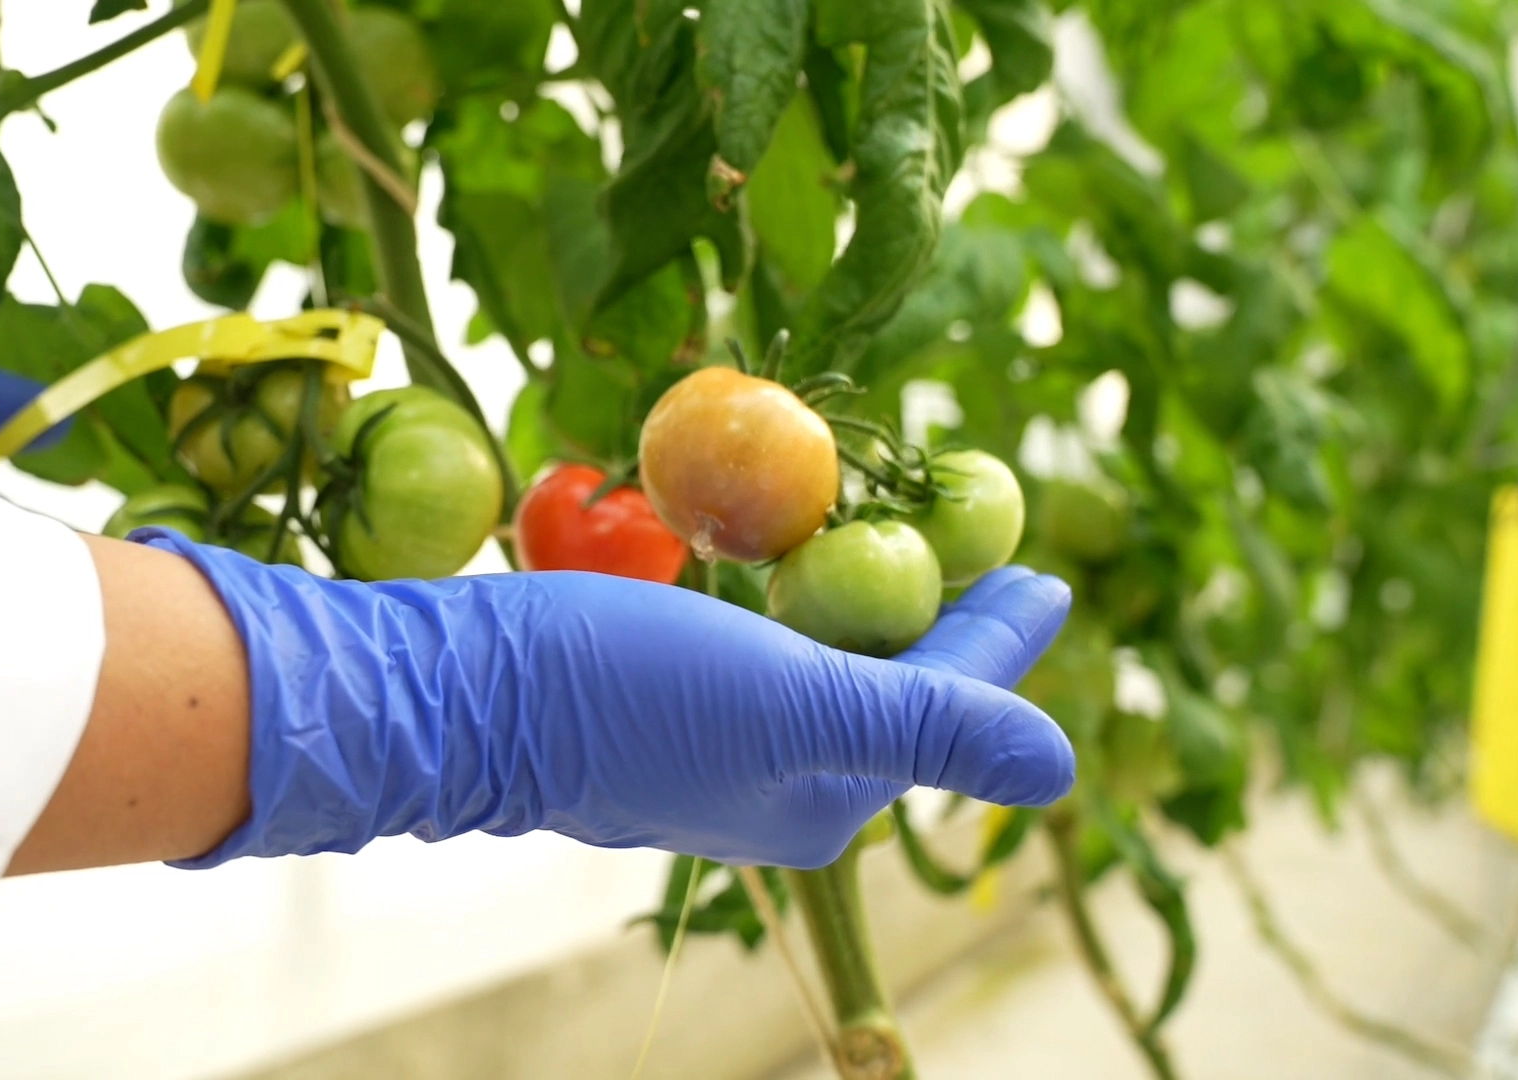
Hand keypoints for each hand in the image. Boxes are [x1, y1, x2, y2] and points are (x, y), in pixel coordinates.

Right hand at [137, 528, 1074, 869]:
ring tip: (909, 539)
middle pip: (888, 680)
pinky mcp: (656, 696)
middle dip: (939, 613)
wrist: (457, 693)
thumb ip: (928, 724)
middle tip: (987, 543)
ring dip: (866, 596)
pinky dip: (790, 593)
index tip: (1046, 573)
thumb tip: (1060, 764)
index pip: (944, 703)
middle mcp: (775, 778)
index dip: (999, 636)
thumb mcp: (798, 705)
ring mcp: (713, 739)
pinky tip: (795, 553)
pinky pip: (754, 640)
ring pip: (821, 657)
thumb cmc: (629, 696)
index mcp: (823, 794)